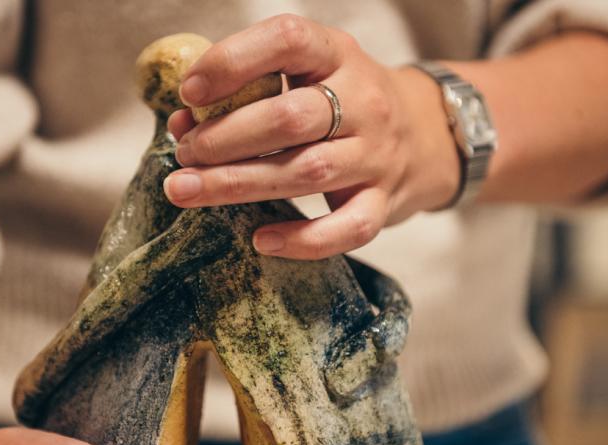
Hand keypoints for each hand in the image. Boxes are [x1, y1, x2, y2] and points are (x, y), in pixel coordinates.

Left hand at [164, 14, 460, 259]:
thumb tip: (181, 124)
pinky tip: (261, 241)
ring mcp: (377, 155)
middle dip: (225, 139)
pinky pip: (347, 229)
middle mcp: (363, 101)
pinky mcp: (384, 202)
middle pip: (290, 118)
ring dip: (238, 185)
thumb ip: (248, 90)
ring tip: (188, 190)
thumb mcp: (308, 74)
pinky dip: (303, 239)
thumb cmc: (344, 101)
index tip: (190, 92)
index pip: (288, 41)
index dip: (233, 62)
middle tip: (183, 154)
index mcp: (338, 54)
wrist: (426, 134)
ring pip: (308, 172)